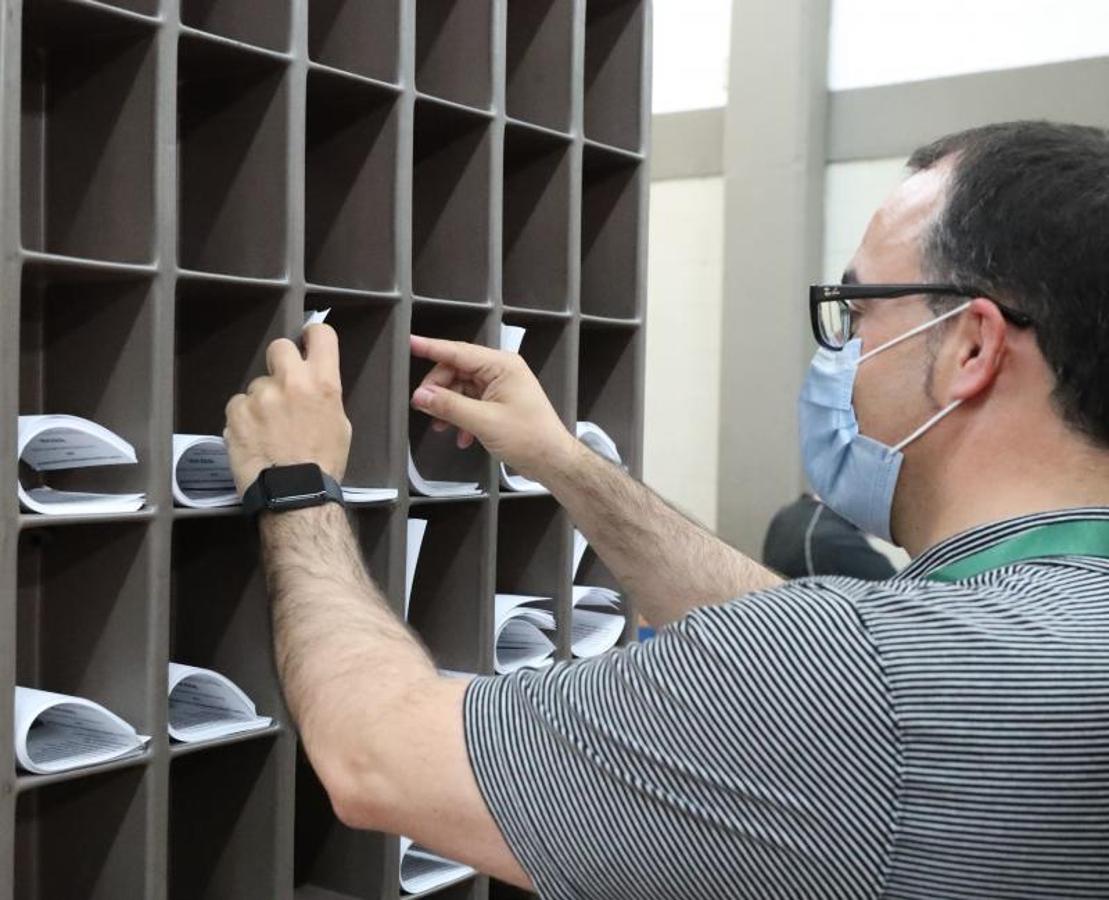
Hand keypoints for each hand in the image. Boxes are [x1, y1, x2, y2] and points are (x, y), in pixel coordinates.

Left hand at [224, 324, 351, 493]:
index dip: (312, 336)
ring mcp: (260, 395)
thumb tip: (311, 386)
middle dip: (280, 362)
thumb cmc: (324, 463)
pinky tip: (254, 439)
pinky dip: (244, 419)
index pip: (319, 335)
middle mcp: (291, 381)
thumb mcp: (339, 424)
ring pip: (256, 385)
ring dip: (261, 401)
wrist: (295, 495)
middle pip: (279, 347)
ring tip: (268, 430)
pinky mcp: (236, 412)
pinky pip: (239, 406)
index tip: (307, 344)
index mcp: (323, 382)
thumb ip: (324, 396)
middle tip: (282, 386)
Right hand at [409, 335, 576, 480]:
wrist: (552, 461)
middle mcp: (501, 371)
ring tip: (440, 427)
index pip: (458, 351)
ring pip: (462, 388)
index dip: (431, 348)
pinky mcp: (499, 403)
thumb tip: (420, 395)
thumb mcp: (484, 422)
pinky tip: (462, 437)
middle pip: (457, 371)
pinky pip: (471, 403)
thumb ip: (449, 406)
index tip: (410, 343)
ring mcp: (500, 387)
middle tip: (422, 407)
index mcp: (501, 365)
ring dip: (449, 408)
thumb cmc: (528, 438)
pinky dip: (462, 418)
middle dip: (438, 390)